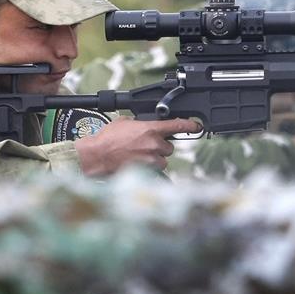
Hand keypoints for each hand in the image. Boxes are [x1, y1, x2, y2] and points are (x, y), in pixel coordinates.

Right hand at [73, 117, 199, 175]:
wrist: (96, 155)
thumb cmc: (107, 139)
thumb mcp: (124, 122)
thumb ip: (140, 123)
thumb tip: (145, 124)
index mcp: (150, 128)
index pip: (176, 125)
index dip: (190, 125)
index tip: (197, 125)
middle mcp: (154, 143)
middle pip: (169, 147)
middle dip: (160, 147)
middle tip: (145, 147)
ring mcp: (151, 158)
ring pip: (163, 160)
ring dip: (155, 159)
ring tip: (139, 157)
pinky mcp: (147, 171)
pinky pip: (156, 170)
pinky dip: (150, 168)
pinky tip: (137, 164)